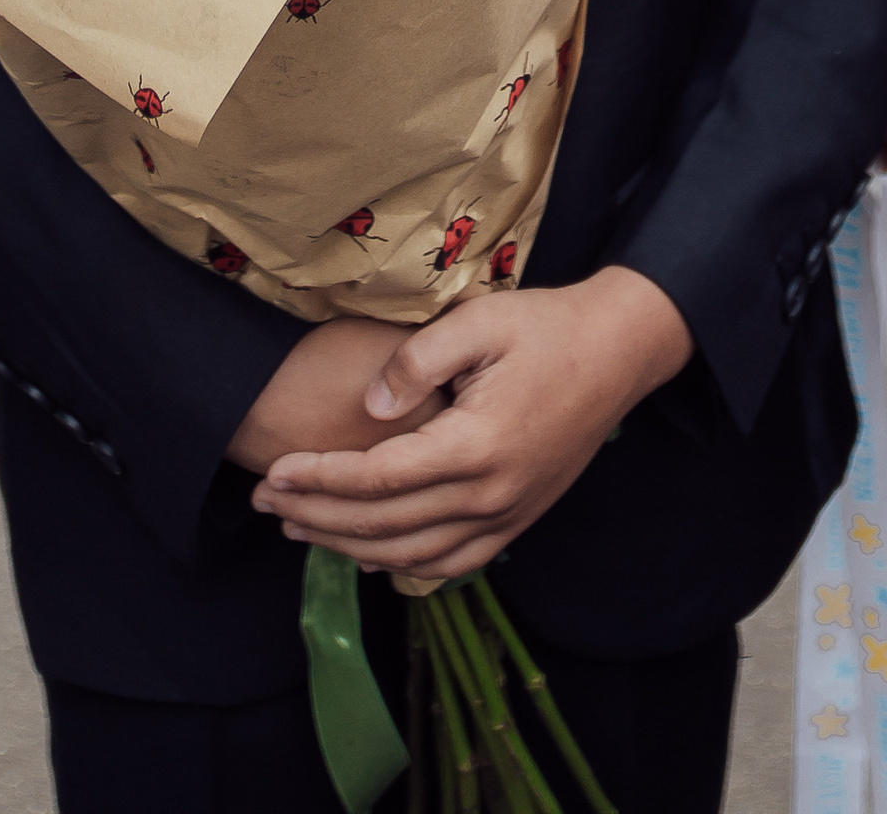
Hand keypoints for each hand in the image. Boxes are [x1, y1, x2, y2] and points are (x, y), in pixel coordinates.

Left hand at [253, 267, 693, 580]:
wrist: (620, 350)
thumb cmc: (547, 327)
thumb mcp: (480, 320)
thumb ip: (416, 360)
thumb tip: (369, 406)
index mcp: (477, 446)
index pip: (379, 479)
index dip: (321, 479)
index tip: (275, 472)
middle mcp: (490, 495)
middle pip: (384, 526)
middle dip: (317, 516)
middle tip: (266, 501)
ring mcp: (508, 516)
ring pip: (411, 554)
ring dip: (349, 545)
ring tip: (299, 527)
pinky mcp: (519, 521)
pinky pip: (451, 563)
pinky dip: (403, 566)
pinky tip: (370, 553)